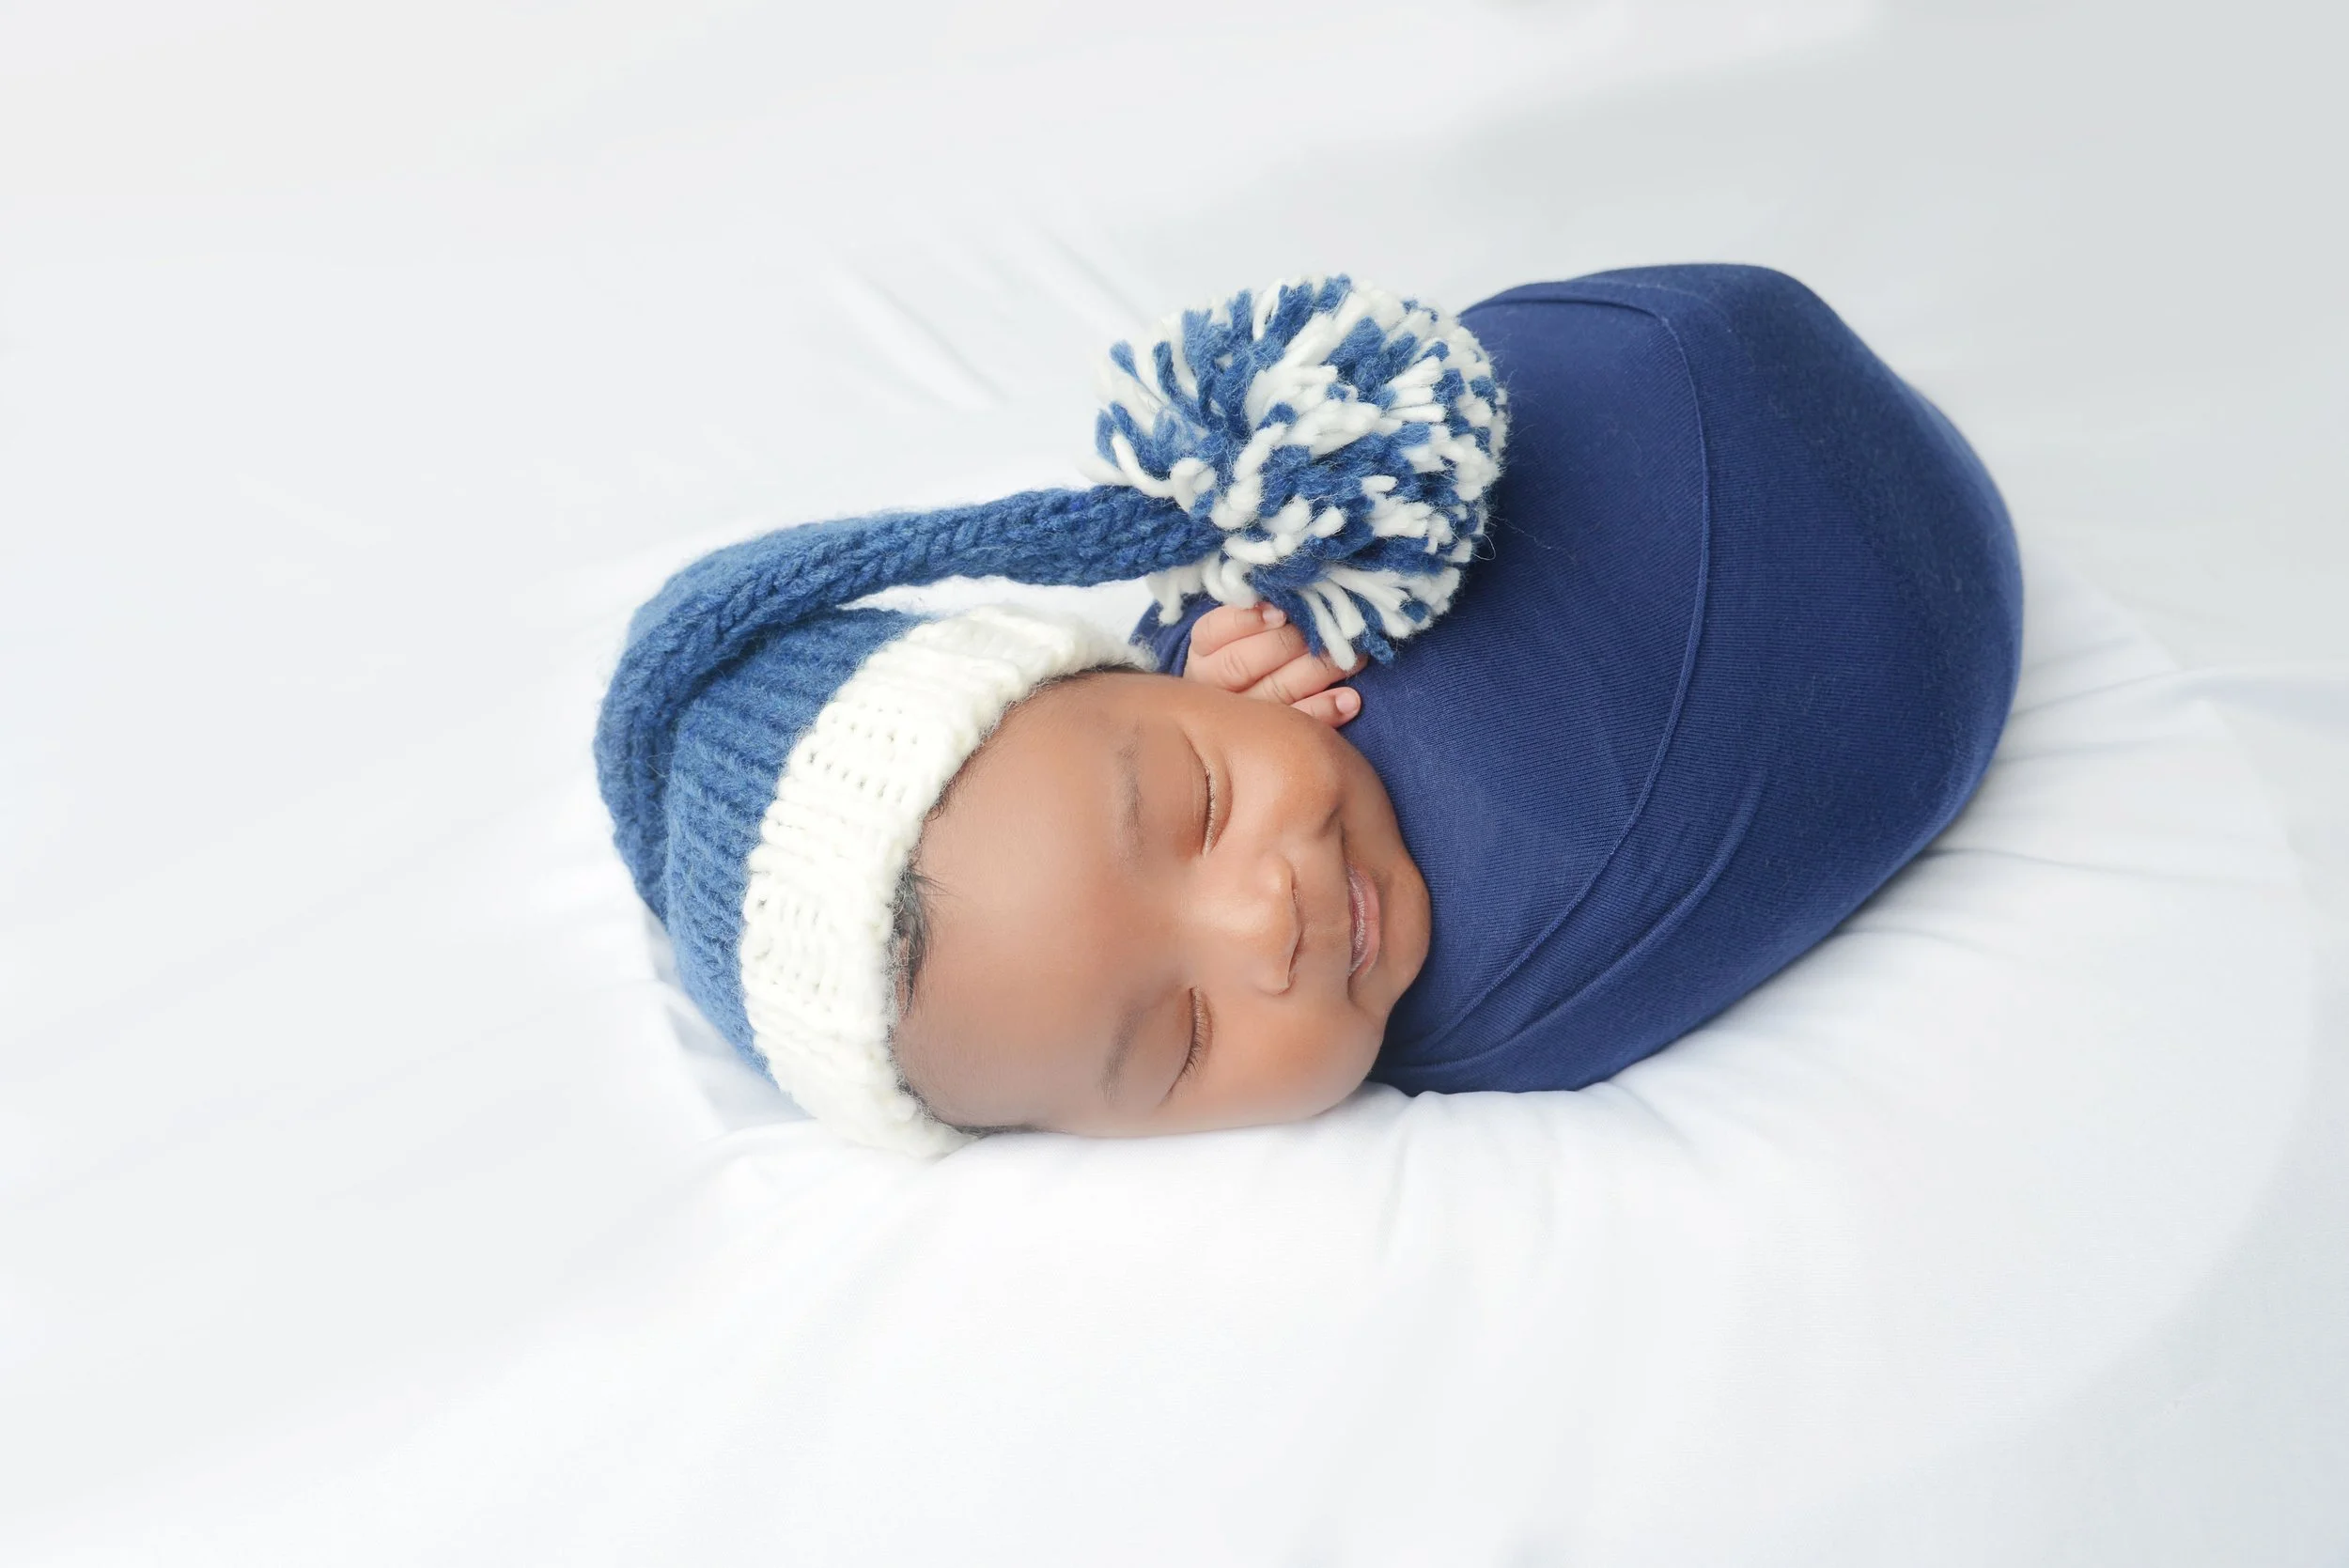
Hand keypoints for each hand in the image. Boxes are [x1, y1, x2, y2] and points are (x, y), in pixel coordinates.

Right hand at [1182, 603, 1363, 726]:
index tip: (1280, 612)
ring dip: (1317, 672)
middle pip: (1242, 665)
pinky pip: (1296, 727)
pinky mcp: (1269, 743)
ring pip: (1274, 694)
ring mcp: (1240, 721)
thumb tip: (1297, 591)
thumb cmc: (1250, 654)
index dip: (1245, 621)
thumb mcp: (1241, 631)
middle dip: (1288, 644)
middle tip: (1326, 629)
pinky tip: (1349, 700)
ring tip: (1352, 657)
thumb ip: (1258, 611)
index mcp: (1203, 653)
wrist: (1236, 717)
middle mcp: (1214, 688)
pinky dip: (1326, 712)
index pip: (1213, 632)